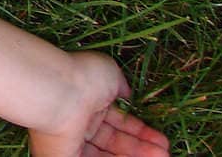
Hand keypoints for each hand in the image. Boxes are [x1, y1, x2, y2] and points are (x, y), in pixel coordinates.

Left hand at [27, 52, 168, 156]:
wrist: (56, 90)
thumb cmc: (83, 77)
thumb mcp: (109, 72)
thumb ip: (120, 85)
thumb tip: (127, 93)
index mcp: (88, 102)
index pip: (118, 122)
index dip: (141, 132)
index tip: (161, 139)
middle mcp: (79, 123)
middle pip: (115, 141)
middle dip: (142, 147)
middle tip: (165, 152)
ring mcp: (71, 141)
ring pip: (107, 154)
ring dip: (137, 156)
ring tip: (163, 156)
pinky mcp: (65, 156)